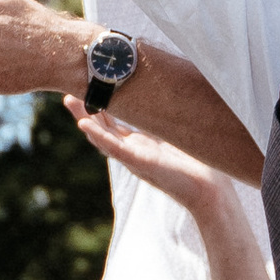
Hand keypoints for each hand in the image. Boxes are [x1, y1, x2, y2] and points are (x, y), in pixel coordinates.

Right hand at [66, 98, 245, 221]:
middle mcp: (134, 151)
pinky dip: (98, 136)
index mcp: (142, 145)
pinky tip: (85, 125)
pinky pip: (114, 148)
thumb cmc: (201, 166)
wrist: (211, 192)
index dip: (100, 107)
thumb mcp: (181, 137)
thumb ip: (172, 122)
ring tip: (70, 101)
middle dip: (85, 109)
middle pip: (102, 128)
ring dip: (85, 119)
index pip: (114, 123)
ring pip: (102, 137)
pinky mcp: (141, 163)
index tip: (89, 88)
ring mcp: (135, 158)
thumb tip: (176, 97)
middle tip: (68, 91)